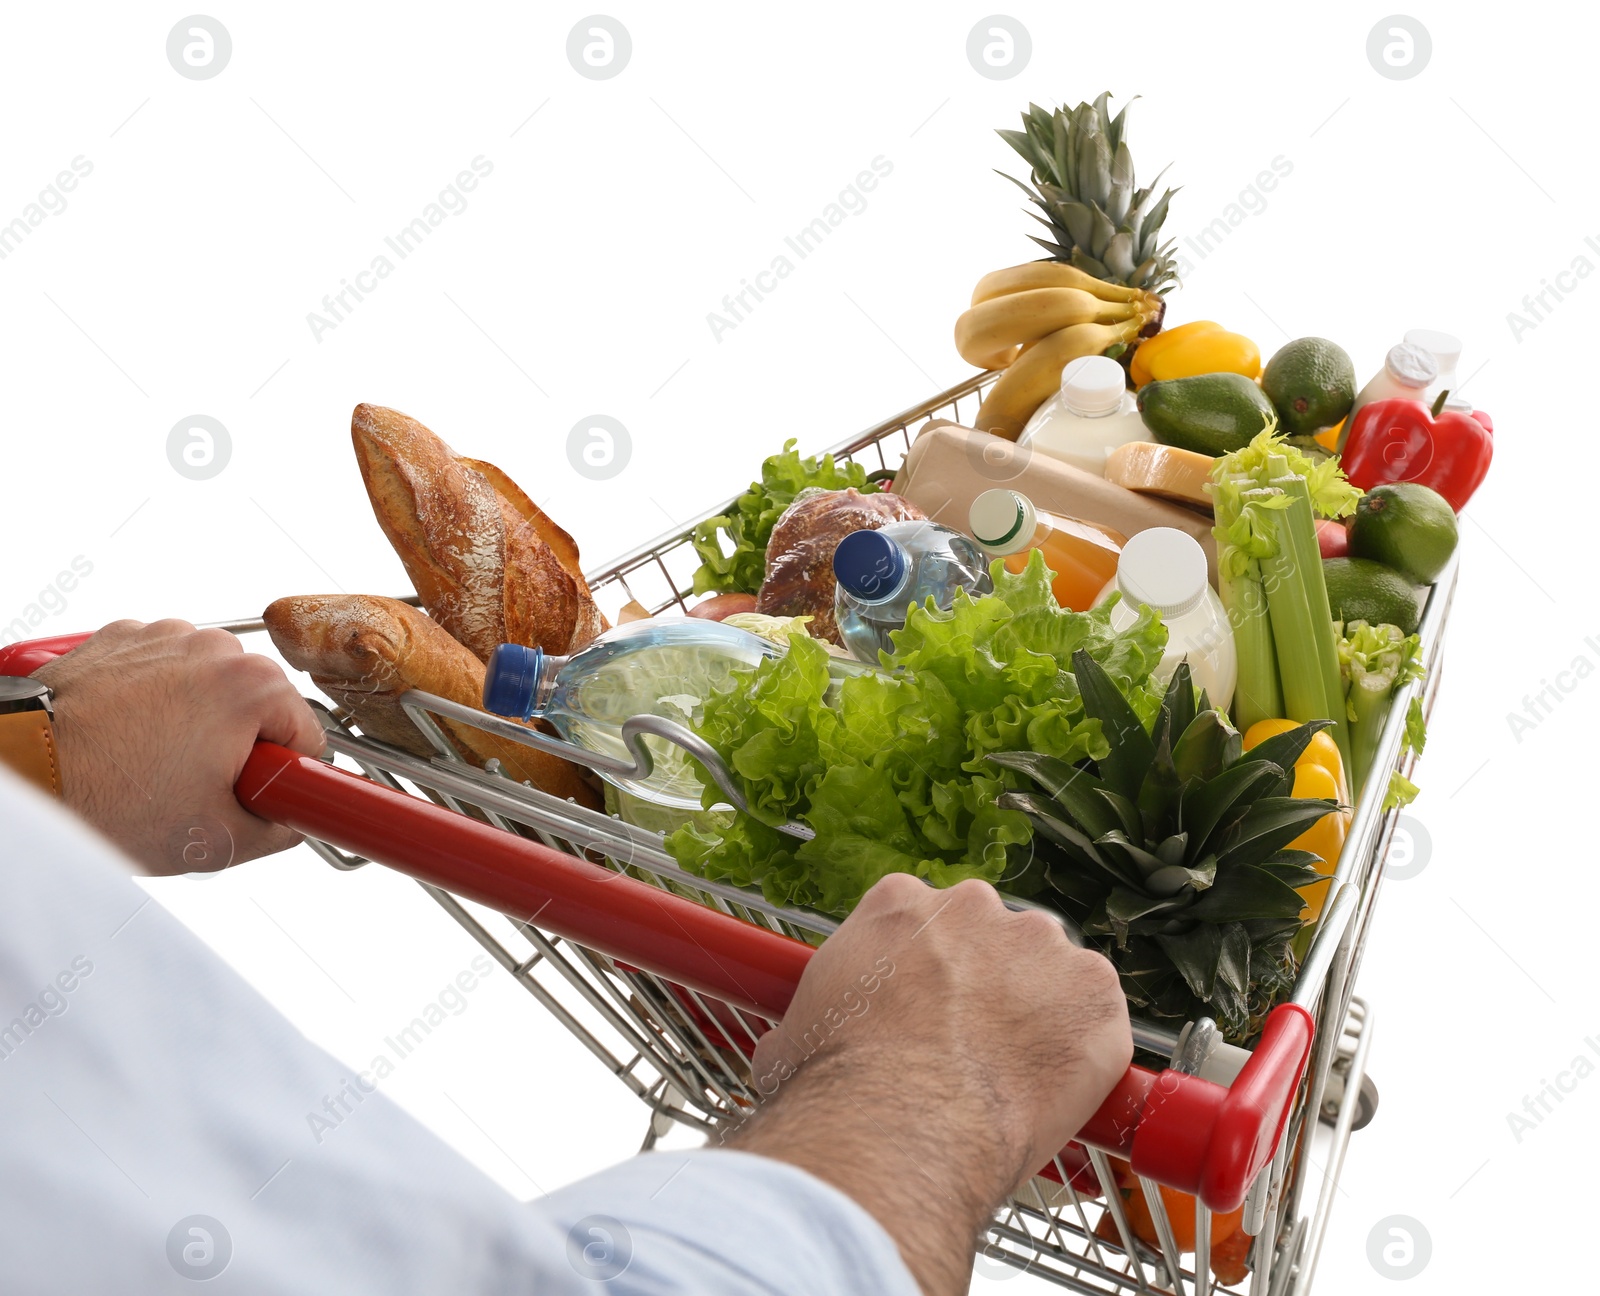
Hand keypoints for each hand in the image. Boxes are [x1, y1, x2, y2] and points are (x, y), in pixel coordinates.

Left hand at [32, 619, 324, 873]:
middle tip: (194, 789)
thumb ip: (282, 828)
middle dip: (238, 748)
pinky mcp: (122, 639)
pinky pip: (162, 674)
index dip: (284, 777)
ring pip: (210, 690)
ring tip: (152, 766)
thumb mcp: (217, 840)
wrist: (21, 771)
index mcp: (252, 686)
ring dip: (196, 724)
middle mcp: (214, 647)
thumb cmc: (105, 797)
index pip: (308, 738)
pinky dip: (153, 703)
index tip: (253, 795)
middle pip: (260, 708)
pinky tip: (127, 740)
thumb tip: (294, 817)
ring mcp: (164, 637)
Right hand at [728, 875, 1130, 1295]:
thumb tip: (789, 1051)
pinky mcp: (1094, 993)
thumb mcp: (795, 1037)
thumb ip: (811, 1022)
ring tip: (1012, 1077)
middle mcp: (973, 907)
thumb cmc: (838, 1084)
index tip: (924, 1008)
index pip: (920, 919)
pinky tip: (1055, 1089)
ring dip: (1037, 1013)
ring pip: (1048, 973)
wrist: (898, 1123)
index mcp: (898, 904)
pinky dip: (1086, 1048)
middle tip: (968, 1046)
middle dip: (984, 984)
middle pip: (989, 936)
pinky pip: (1099, 1015)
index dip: (924, 970)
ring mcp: (1040, 945)